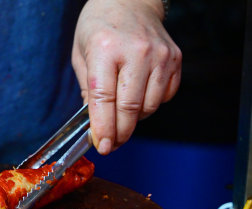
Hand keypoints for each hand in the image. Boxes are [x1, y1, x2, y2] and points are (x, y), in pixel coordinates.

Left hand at [72, 0, 181, 153]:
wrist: (130, 1)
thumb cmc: (99, 28)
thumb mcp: (80, 55)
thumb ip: (87, 90)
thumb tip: (94, 124)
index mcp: (105, 49)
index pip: (104, 99)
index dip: (103, 128)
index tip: (102, 146)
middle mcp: (137, 52)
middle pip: (130, 108)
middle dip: (119, 132)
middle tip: (110, 144)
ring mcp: (160, 55)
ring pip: (149, 107)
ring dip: (134, 120)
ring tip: (121, 115)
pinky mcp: (175, 59)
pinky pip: (165, 97)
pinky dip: (150, 105)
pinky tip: (138, 96)